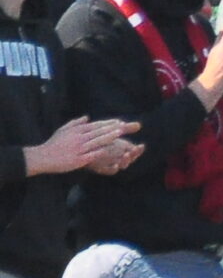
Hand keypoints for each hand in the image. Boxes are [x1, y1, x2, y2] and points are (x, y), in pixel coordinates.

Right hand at [25, 117, 139, 175]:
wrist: (43, 157)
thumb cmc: (54, 144)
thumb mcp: (63, 130)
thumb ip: (76, 123)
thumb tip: (87, 117)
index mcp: (76, 131)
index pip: (95, 126)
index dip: (108, 124)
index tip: (119, 122)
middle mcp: (78, 138)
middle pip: (98, 132)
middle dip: (112, 128)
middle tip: (125, 126)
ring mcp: (78, 149)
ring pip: (96, 141)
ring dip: (109, 137)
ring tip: (119, 134)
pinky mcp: (78, 159)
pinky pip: (91, 155)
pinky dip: (100, 152)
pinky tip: (110, 150)